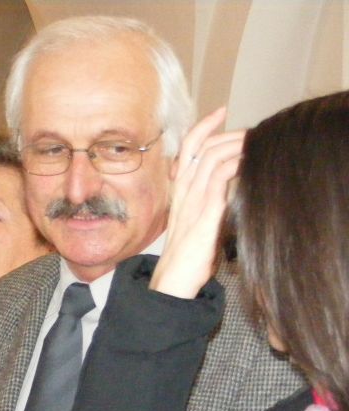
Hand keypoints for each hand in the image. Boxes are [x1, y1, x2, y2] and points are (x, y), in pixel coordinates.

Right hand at [151, 106, 244, 298]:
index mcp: (179, 193)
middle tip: (248, 130)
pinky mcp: (205, 213)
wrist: (172, 281)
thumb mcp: (196, 224)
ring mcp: (192, 201)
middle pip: (199, 146)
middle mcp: (183, 193)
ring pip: (211, 157)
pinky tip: (249, 162)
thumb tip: (227, 191)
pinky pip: (219, 178)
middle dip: (225, 131)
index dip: (203, 127)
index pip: (187, 150)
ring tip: (253, 143)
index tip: (221, 112)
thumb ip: (207, 204)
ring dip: (235, 145)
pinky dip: (236, 163)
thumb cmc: (186, 258)